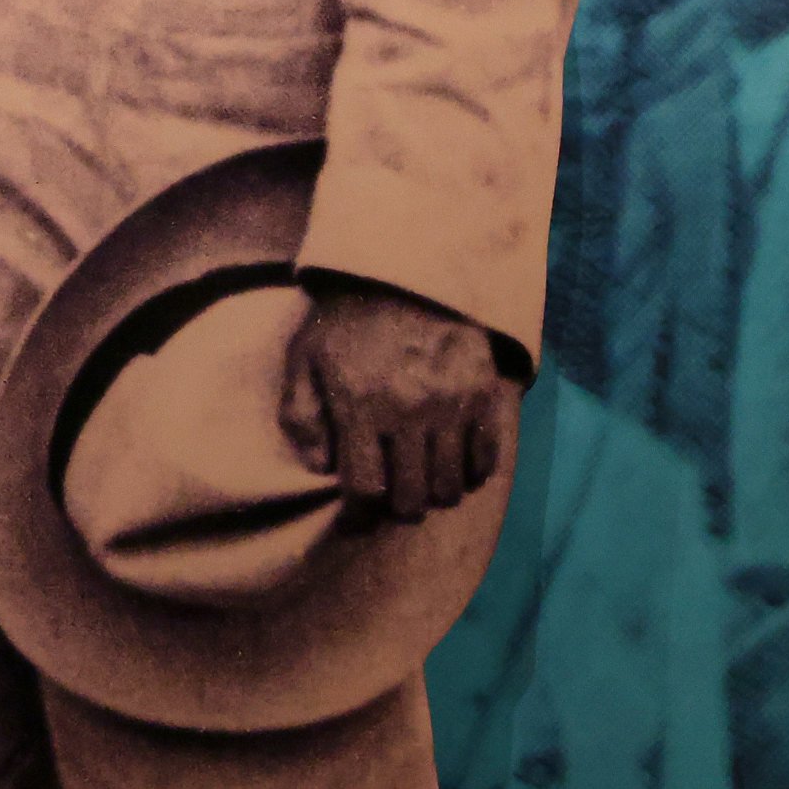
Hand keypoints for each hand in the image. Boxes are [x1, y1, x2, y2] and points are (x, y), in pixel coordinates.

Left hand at [277, 277, 515, 521]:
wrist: (403, 274)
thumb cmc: (346, 323)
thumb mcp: (304, 360)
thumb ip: (302, 417)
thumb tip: (320, 470)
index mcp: (361, 403)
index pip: (366, 489)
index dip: (359, 513)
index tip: (357, 515)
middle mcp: (410, 409)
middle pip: (412, 498)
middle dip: (397, 509)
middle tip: (391, 499)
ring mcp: (453, 403)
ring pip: (451, 487)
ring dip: (433, 495)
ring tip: (419, 482)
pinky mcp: (484, 394)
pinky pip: (486, 461)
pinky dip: (470, 475)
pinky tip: (451, 464)